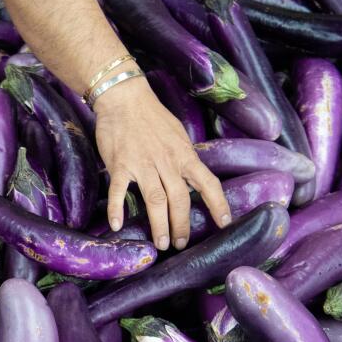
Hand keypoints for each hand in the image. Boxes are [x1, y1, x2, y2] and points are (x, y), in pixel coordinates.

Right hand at [93, 74, 230, 249]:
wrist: (124, 97)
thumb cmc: (151, 115)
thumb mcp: (177, 135)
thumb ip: (183, 157)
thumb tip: (191, 175)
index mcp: (184, 154)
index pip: (208, 183)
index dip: (218, 204)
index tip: (224, 222)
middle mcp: (167, 162)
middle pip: (179, 199)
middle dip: (181, 225)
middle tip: (179, 244)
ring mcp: (143, 164)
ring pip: (154, 200)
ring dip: (159, 224)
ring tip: (160, 244)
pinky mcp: (120, 165)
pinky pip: (119, 191)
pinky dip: (116, 209)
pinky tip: (116, 225)